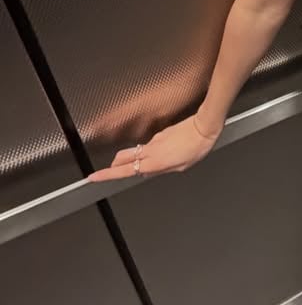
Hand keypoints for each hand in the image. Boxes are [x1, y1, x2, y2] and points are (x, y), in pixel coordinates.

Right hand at [88, 115, 219, 181]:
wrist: (204, 126)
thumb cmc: (197, 146)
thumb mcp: (182, 167)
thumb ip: (163, 170)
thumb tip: (149, 171)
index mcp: (154, 162)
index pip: (124, 170)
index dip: (107, 175)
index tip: (94, 178)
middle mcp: (151, 150)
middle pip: (123, 158)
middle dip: (114, 165)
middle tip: (111, 171)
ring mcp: (154, 140)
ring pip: (135, 151)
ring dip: (131, 158)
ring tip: (140, 165)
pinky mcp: (160, 134)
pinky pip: (149, 145)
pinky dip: (149, 152)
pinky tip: (162, 153)